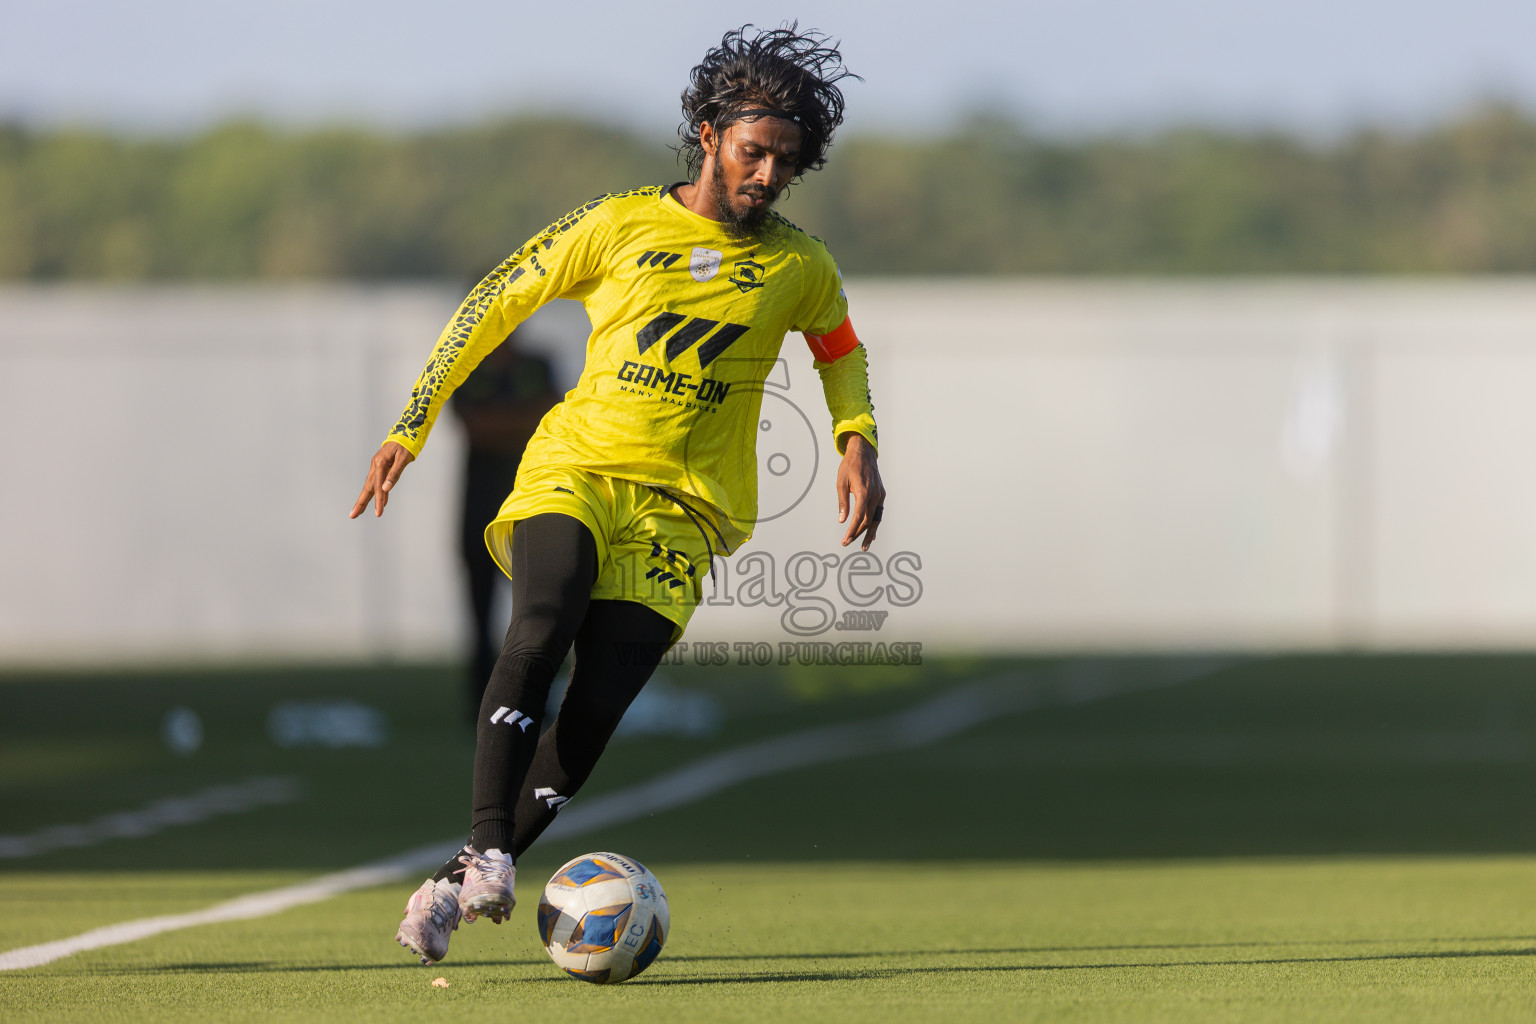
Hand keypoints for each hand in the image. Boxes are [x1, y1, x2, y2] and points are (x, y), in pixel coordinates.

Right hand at [349, 441, 414, 518]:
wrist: (405, 434)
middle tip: (353, 515)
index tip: (379, 513)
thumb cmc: (406, 446)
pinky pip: (376, 483)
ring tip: (358, 512)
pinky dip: (376, 493)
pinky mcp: (380, 468)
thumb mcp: (403, 458)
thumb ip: (395, 473)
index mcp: (380, 463)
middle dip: (361, 503)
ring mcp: (376, 467)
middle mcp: (375, 466)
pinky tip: (379, 502)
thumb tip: (385, 489)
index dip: (378, 500)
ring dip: (364, 499)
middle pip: (367, 488)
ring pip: (369, 486)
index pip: (378, 486)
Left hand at [835, 432, 884, 550]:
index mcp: (864, 492)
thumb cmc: (849, 466)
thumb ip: (843, 503)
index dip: (852, 531)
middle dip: (858, 534)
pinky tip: (871, 533)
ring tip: (864, 546)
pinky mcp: (881, 494)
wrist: (863, 453)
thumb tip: (841, 520)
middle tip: (847, 543)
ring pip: (876, 519)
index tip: (845, 540)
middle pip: (868, 521)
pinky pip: (879, 512)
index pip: (858, 518)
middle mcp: (875, 495)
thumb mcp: (841, 483)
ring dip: (870, 533)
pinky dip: (875, 523)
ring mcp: (880, 495)